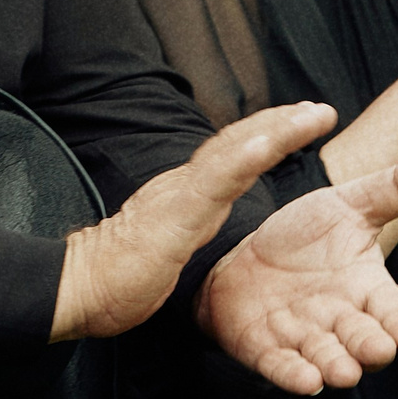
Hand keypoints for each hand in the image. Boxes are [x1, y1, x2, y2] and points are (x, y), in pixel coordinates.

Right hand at [54, 101, 338, 340]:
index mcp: (182, 196)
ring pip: (234, 152)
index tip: (299, 122)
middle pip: (238, 143)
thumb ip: (181, 229)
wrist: (78, 289)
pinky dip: (245, 158)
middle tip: (318, 109)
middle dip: (281, 122)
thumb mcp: (163, 248)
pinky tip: (269, 143)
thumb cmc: (116, 278)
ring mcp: (179, 197)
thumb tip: (195, 226)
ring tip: (310, 114)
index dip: (265, 135)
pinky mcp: (175, 216)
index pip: (230, 157)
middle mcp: (181, 186)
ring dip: (277, 129)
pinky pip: (216, 181)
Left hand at [198, 154, 397, 393]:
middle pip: (363, 340)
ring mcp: (302, 337)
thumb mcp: (347, 205)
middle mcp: (339, 320)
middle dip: (370, 347)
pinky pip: (281, 367)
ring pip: (325, 358)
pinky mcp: (264, 349)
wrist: (241, 252)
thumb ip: (393, 190)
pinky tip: (305, 381)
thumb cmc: (304, 237)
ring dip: (335, 366)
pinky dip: (292, 375)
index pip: (393, 311)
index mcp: (365, 289)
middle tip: (377, 350)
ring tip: (343, 372)